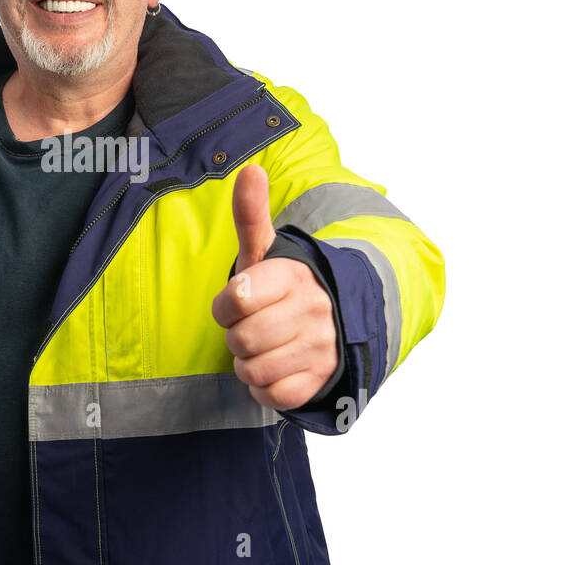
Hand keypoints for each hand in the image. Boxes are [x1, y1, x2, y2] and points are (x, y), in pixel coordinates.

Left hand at [211, 164, 338, 410]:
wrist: (339, 320)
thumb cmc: (285, 286)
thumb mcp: (267, 250)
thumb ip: (251, 214)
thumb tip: (250, 169)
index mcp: (294, 277)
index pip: (238, 299)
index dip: (225, 306)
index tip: (235, 302)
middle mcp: (312, 311)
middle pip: (242, 339)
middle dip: (235, 337)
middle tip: (249, 328)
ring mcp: (320, 348)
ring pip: (254, 370)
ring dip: (247, 364)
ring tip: (261, 347)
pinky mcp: (321, 380)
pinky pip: (273, 396)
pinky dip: (264, 388)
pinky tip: (274, 369)